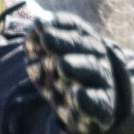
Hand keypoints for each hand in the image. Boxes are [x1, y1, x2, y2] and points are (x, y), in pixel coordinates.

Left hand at [24, 11, 133, 133]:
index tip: (40, 22)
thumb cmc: (63, 79)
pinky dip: (88, 100)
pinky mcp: (103, 106)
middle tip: (45, 38)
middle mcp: (96, 58)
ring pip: (92, 70)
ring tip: (61, 65)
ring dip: (76, 67)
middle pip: (83, 46)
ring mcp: (102, 82)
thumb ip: (38, 45)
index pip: (75, 28)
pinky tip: (77, 96)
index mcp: (86, 43)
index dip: (59, 24)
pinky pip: (97, 102)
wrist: (90, 110)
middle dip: (63, 41)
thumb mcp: (47, 60)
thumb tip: (30, 34)